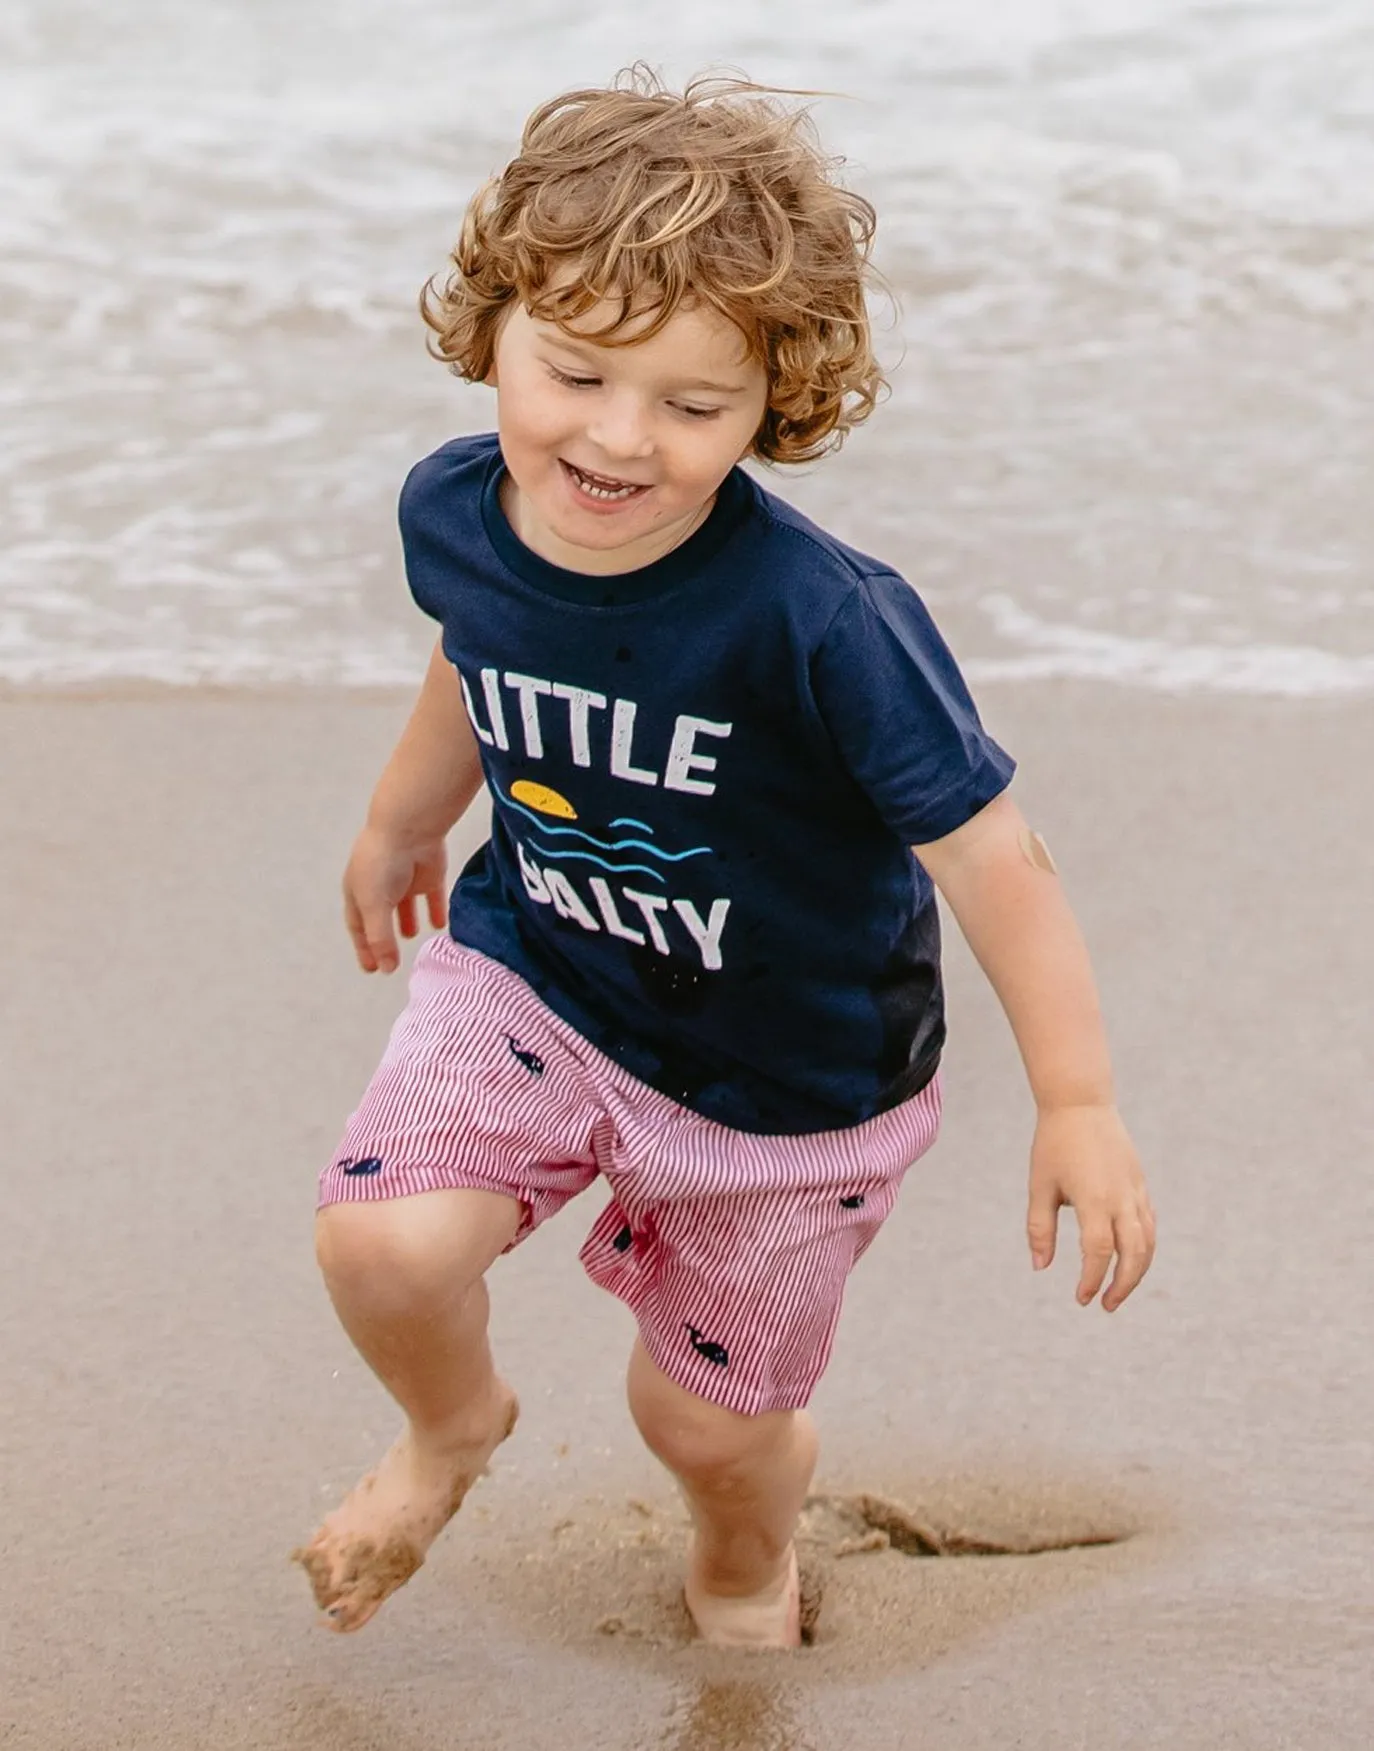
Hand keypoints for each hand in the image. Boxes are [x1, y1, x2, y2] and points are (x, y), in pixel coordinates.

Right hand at [342, 823, 447, 973]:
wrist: (410, 828)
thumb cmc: (382, 862)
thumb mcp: (374, 905)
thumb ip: (380, 938)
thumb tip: (387, 967)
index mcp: (358, 891)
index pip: (359, 926)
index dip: (364, 947)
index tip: (371, 968)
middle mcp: (380, 887)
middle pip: (381, 919)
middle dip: (384, 940)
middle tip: (390, 962)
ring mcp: (404, 880)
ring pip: (405, 907)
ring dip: (407, 922)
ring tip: (411, 935)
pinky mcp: (428, 875)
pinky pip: (432, 897)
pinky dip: (435, 910)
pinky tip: (440, 925)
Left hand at [1026, 1104, 1155, 1310]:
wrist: (1081, 1104)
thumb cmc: (1054, 1145)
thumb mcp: (1040, 1186)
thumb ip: (1040, 1229)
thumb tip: (1040, 1267)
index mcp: (1095, 1199)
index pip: (1099, 1252)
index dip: (1091, 1279)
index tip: (1081, 1298)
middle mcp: (1122, 1198)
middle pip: (1134, 1255)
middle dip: (1122, 1286)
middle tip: (1105, 1306)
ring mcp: (1136, 1191)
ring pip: (1148, 1242)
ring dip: (1137, 1272)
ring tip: (1118, 1291)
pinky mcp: (1140, 1184)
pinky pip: (1150, 1224)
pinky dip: (1144, 1248)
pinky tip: (1130, 1260)